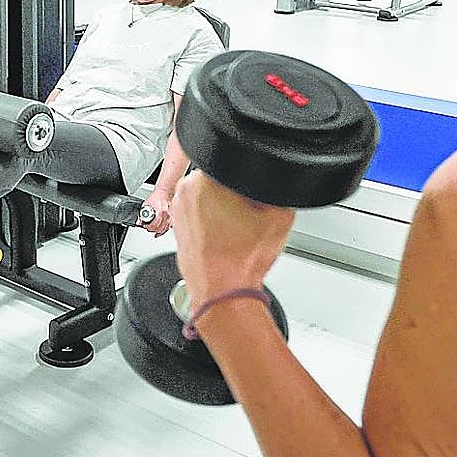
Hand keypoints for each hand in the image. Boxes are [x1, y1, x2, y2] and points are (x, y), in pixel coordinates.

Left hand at [138, 187, 173, 235]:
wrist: (164, 193)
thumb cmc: (156, 197)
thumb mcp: (146, 205)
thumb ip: (142, 215)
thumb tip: (139, 222)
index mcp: (160, 212)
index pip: (153, 225)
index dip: (147, 226)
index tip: (145, 225)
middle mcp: (166, 216)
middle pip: (157, 228)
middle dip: (151, 228)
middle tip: (147, 227)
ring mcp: (169, 218)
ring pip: (162, 230)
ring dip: (156, 230)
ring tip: (151, 229)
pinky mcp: (171, 219)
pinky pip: (166, 228)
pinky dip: (161, 232)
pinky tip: (158, 233)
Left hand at [170, 170, 294, 309]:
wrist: (223, 294)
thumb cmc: (240, 261)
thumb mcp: (279, 215)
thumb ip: (278, 189)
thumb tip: (276, 182)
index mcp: (205, 179)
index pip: (231, 162)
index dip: (250, 181)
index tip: (254, 199)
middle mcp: (185, 191)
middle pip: (219, 178)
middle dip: (235, 193)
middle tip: (248, 216)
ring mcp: (178, 210)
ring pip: (209, 197)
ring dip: (223, 208)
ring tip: (236, 230)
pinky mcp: (178, 226)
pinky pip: (200, 215)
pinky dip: (213, 224)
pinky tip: (225, 238)